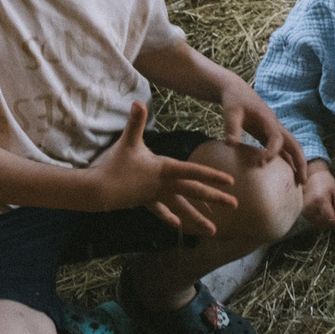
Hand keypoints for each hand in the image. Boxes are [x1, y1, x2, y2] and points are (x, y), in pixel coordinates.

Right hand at [92, 101, 236, 234]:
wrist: (98, 190)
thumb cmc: (115, 164)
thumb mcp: (127, 141)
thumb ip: (135, 122)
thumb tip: (138, 103)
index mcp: (164, 170)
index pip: (192, 172)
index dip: (211, 176)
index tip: (230, 182)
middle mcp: (164, 185)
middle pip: (195, 192)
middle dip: (216, 198)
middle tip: (236, 205)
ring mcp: (156, 196)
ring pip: (182, 209)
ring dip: (199, 219)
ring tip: (214, 230)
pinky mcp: (146, 202)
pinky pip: (162, 212)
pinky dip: (170, 217)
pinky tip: (178, 226)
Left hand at [216, 78, 307, 186]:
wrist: (236, 90)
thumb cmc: (233, 101)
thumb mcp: (230, 113)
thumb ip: (231, 128)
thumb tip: (230, 144)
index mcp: (268, 119)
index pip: (276, 138)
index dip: (272, 151)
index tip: (262, 163)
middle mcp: (275, 125)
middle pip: (294, 144)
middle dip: (300, 162)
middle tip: (302, 182)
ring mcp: (274, 130)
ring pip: (292, 147)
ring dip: (297, 163)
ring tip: (300, 183)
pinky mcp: (269, 134)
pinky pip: (283, 149)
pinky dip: (288, 161)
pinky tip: (287, 174)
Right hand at [299, 159, 334, 228]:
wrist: (312, 175)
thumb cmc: (326, 182)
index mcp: (320, 201)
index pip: (331, 219)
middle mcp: (311, 207)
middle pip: (325, 223)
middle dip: (333, 221)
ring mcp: (305, 210)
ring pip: (320, 224)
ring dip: (327, 221)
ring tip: (330, 210)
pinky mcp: (303, 212)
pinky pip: (314, 221)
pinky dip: (321, 219)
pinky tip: (323, 211)